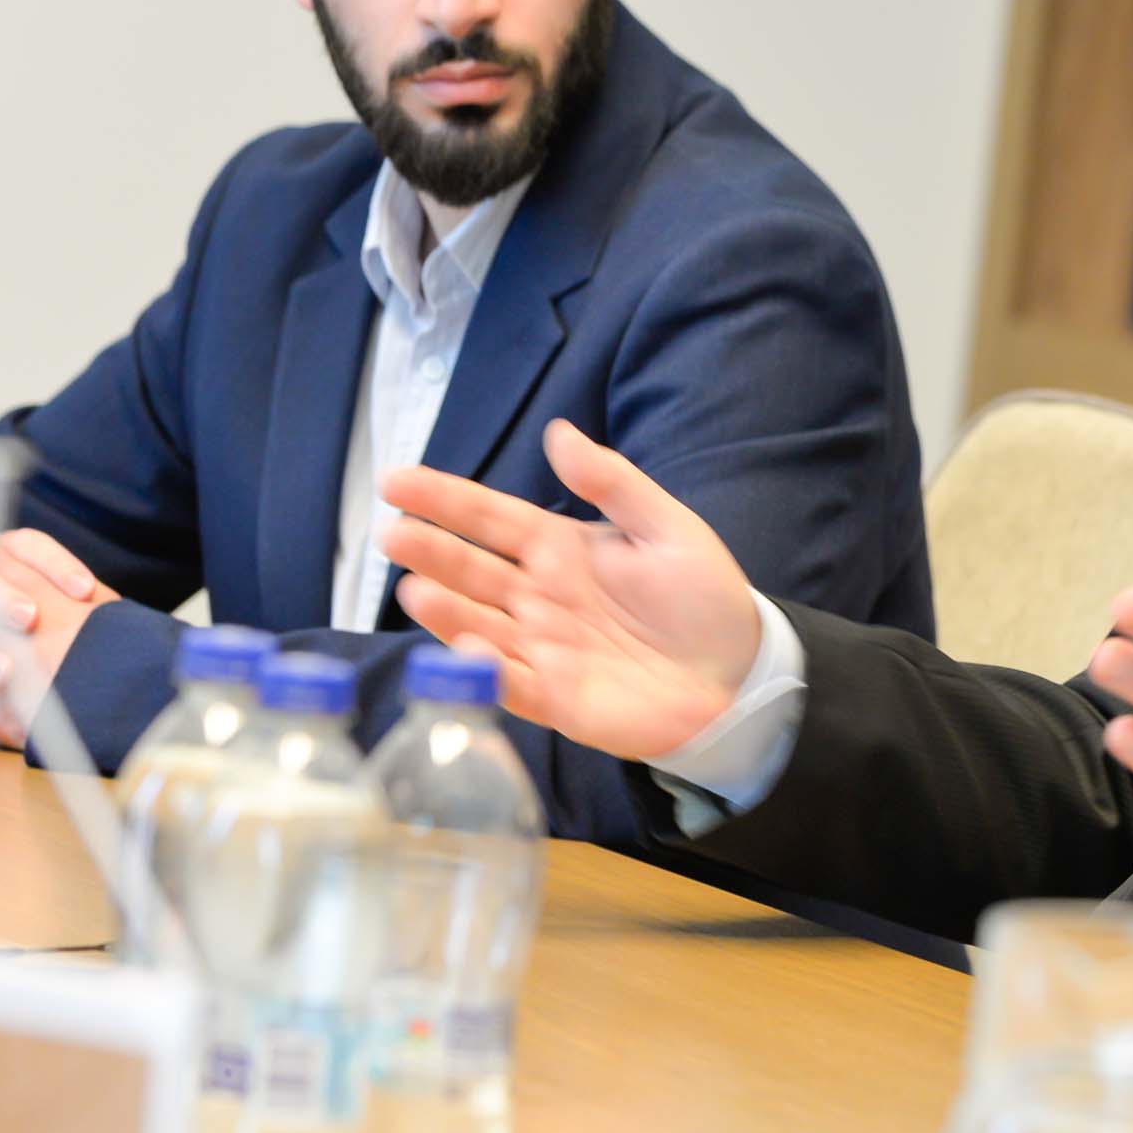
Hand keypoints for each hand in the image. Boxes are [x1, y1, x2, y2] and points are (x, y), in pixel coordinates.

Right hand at [378, 419, 760, 761]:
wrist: (740, 675)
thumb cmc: (703, 598)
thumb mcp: (666, 527)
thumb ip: (612, 482)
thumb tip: (558, 432)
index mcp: (561, 549)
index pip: (491, 519)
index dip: (444, 499)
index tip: (396, 481)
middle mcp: (539, 598)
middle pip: (473, 570)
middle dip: (431, 551)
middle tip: (391, 533)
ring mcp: (543, 649)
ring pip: (480, 626)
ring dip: (446, 611)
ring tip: (415, 589)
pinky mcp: (557, 700)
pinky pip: (512, 684)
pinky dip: (486, 670)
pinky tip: (466, 648)